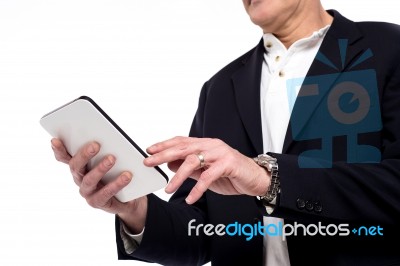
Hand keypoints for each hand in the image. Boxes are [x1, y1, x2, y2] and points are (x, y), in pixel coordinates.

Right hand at [51, 138, 146, 232]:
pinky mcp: (98, 202)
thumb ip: (110, 148)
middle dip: (84, 155)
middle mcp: (79, 178)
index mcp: (80, 165)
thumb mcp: (114, 158)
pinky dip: (116, 184)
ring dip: (100, 168)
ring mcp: (87, 192)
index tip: (55, 139)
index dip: (58, 150)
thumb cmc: (118, 172)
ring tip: (112, 159)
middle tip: (96, 145)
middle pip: (76, 166)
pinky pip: (105, 193)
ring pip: (89, 180)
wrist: (129, 197)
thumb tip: (114, 138)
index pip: (65, 157)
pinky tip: (127, 176)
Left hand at [144, 136, 269, 203]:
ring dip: (178, 176)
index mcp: (205, 144)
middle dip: (164, 154)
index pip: (181, 141)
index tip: (149, 150)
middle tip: (149, 162)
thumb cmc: (231, 174)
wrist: (256, 178)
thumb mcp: (205, 171)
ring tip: (168, 188)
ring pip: (193, 161)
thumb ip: (189, 167)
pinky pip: (208, 177)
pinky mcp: (228, 164)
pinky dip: (197, 189)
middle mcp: (211, 145)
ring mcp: (220, 153)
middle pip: (183, 148)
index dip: (164, 144)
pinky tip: (190, 198)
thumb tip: (169, 164)